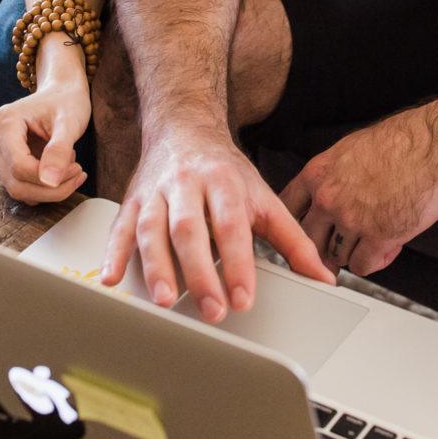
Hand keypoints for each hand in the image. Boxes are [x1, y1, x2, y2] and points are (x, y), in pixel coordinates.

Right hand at [0, 38, 90, 203]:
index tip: (77, 169)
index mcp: (3, 122)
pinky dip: (43, 187)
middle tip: (78, 172)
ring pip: (17, 189)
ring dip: (48, 188)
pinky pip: (20, 187)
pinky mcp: (1, 164)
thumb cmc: (66, 102)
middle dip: (51, 188)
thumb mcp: (69, 121)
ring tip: (68, 162)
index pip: (20, 167)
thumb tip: (51, 182)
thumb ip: (60, 149)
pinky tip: (58, 168)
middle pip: (16, 183)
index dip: (49, 178)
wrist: (61, 93)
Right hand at [101, 121, 332, 322]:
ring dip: (157, 266)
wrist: (185, 128)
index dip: (237, 263)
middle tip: (211, 310)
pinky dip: (114, 253)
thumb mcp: (264, 199)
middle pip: (190, 229)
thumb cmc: (227, 172)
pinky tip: (112, 278)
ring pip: (152, 229)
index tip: (243, 298)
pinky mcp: (132, 201)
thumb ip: (293, 242)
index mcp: (224, 183)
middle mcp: (187, 184)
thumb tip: (325, 277)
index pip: (231, 226)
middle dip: (199, 272)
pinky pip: (120, 228)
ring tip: (165, 301)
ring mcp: (155, 192)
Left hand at [281, 103, 437, 276]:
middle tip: (341, 245)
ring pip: (336, 256)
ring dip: (354, 253)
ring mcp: (351, 219)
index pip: (288, 208)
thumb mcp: (350, 150)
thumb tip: (326, 198)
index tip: (303, 232)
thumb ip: (332, 177)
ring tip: (373, 239)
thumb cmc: (401, 143)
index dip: (295, 224)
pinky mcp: (378, 237)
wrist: (433, 147)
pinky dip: (374, 262)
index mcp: (319, 174)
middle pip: (309, 239)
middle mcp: (329, 198)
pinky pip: (362, 266)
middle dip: (325, 245)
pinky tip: (386, 248)